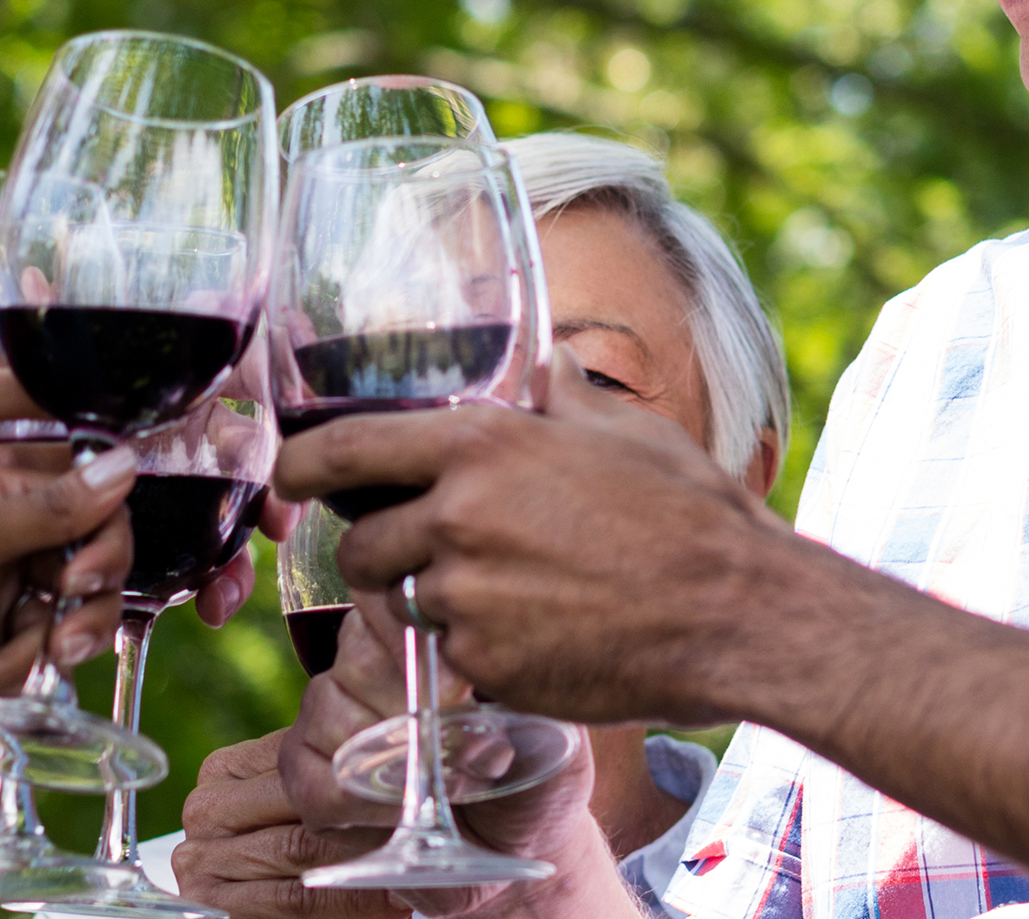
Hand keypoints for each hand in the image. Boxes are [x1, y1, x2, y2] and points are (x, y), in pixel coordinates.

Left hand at [0, 439, 140, 751]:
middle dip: (82, 594)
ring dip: (36, 643)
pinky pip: (36, 652)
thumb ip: (48, 505)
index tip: (87, 571)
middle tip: (67, 624)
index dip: (98, 526)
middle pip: (87, 549)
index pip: (78, 485)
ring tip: (15, 661)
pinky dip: (2, 670)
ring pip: (71, 609)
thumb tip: (123, 461)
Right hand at [171, 605, 592, 917]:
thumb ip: (526, 715)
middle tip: (458, 746)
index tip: (458, 681)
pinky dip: (351, 798)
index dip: (412, 631)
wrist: (517, 848)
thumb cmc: (539, 780)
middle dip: (407, 705)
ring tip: (435, 785)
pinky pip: (303, 771)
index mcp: (424, 634)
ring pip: (326, 708)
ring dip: (383, 756)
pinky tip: (394, 811)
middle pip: (357, 653)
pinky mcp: (308, 772)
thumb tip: (481, 728)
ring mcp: (330, 713)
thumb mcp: (556, 742)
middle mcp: (367, 662)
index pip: (388, 593)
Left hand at [277, 358, 837, 725]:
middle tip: (424, 557)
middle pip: (361, 545)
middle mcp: (457, 521)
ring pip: (405, 605)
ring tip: (504, 598)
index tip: (287, 476)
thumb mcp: (624, 432)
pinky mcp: (485, 668)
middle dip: (376, 553)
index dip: (301, 465)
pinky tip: (539, 638)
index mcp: (480, 449)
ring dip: (432, 603)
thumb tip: (543, 361)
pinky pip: (452, 659)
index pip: (344, 450)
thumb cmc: (693, 516)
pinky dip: (478, 653)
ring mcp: (467, 600)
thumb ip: (562, 397)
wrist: (741, 615)